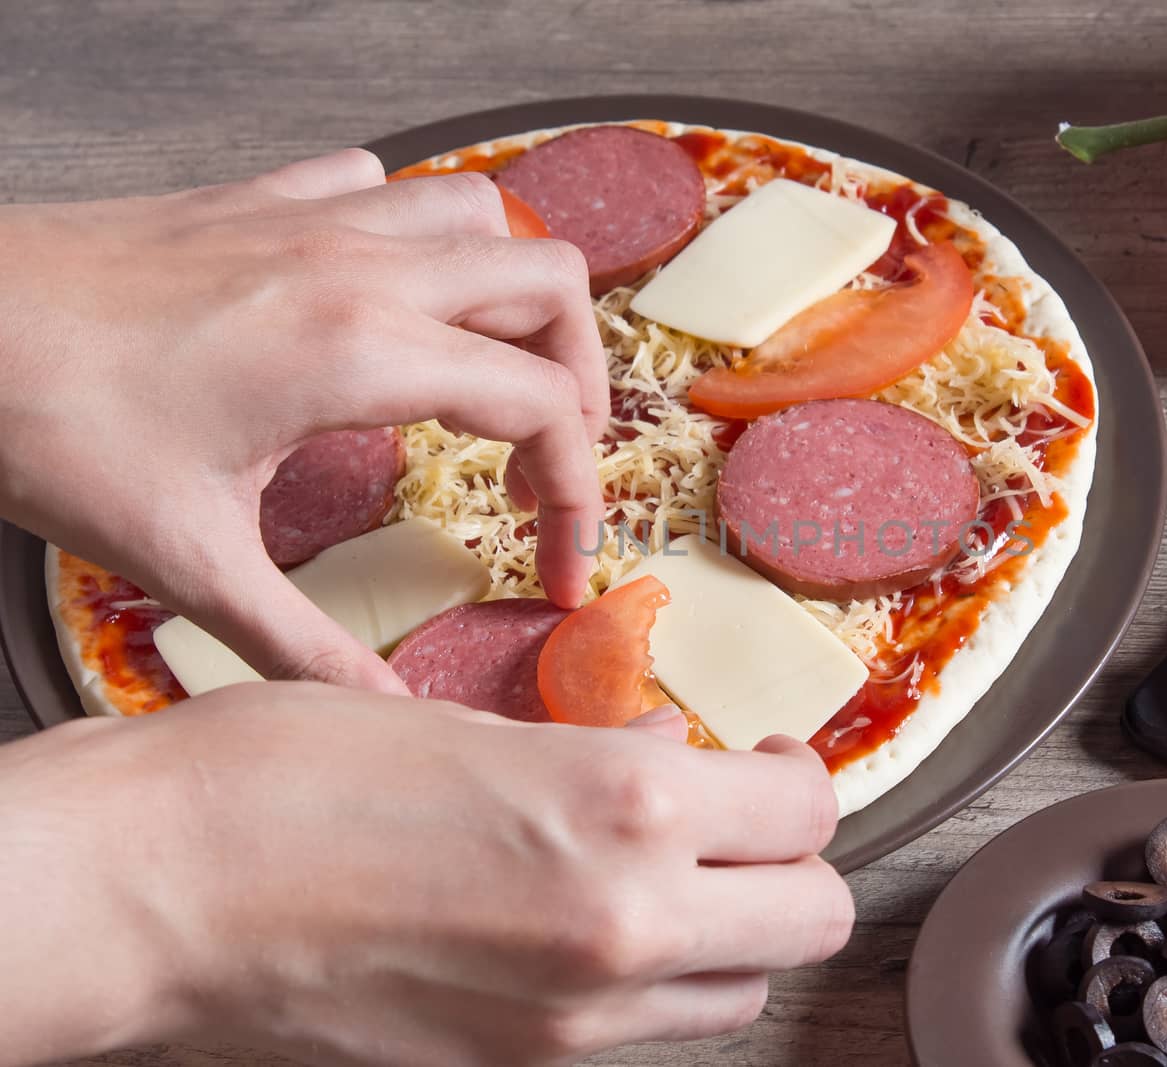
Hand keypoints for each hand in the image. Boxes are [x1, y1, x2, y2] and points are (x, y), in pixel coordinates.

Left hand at [0, 150, 608, 690]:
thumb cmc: (49, 422)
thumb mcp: (186, 560)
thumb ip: (302, 645)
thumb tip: (383, 713)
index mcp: (361, 352)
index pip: (541, 408)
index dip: (578, 498)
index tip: (561, 569)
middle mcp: (361, 269)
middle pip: (551, 287)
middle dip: (575, 381)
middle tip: (542, 466)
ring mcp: (314, 220)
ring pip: (484, 217)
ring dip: (511, 296)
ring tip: (489, 376)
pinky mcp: (263, 201)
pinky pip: (386, 186)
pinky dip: (418, 237)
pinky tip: (386, 299)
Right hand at [0, 683, 852, 1066]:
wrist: (153, 891)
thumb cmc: (287, 774)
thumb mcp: (472, 727)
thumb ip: (600, 759)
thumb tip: (676, 761)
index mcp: (621, 808)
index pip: (807, 810)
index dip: (800, 778)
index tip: (767, 760)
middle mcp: (624, 926)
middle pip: (812, 917)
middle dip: (792, 863)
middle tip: (741, 819)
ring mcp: (574, 1020)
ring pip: (742, 990)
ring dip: (732, 932)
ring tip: (668, 877)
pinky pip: (648, 1033)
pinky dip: (653, 982)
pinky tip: (588, 926)